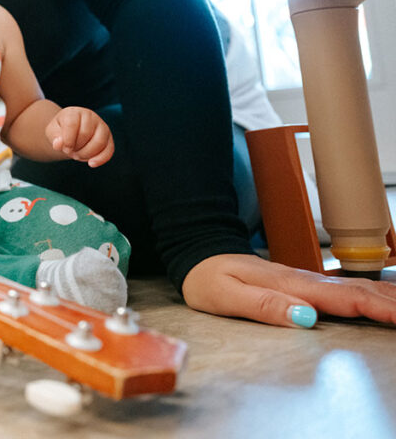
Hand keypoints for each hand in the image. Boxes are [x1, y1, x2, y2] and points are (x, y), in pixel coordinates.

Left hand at [46, 106, 113, 166]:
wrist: (70, 133)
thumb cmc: (61, 131)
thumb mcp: (52, 132)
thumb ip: (54, 137)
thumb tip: (58, 144)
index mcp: (74, 112)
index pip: (72, 124)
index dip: (67, 140)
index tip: (64, 148)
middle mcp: (90, 116)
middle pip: (86, 134)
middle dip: (76, 148)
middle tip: (70, 152)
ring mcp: (102, 126)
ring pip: (99, 142)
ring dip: (86, 154)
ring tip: (78, 155)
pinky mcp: (108, 138)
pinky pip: (109, 150)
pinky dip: (101, 159)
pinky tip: (91, 164)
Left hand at [182, 253, 395, 326]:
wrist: (198, 257)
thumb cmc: (209, 279)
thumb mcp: (226, 295)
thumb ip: (264, 306)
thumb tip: (305, 317)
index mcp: (288, 284)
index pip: (341, 297)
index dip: (375, 307)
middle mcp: (302, 280)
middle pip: (357, 290)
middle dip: (391, 302)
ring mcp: (304, 281)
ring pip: (355, 287)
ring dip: (387, 296)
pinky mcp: (302, 284)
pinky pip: (344, 290)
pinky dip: (371, 294)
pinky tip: (384, 299)